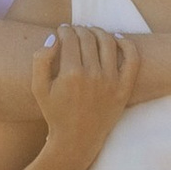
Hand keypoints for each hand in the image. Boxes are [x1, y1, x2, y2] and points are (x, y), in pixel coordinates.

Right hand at [30, 21, 139, 161]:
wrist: (76, 140)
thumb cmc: (55, 113)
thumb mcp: (38, 88)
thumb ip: (40, 60)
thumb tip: (53, 37)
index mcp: (70, 74)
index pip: (70, 38)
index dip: (65, 30)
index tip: (62, 31)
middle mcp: (93, 75)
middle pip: (88, 37)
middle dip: (79, 29)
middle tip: (75, 31)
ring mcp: (111, 82)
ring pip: (108, 42)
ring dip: (98, 32)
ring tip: (91, 32)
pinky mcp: (124, 89)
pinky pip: (133, 59)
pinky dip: (127, 44)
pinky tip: (117, 38)